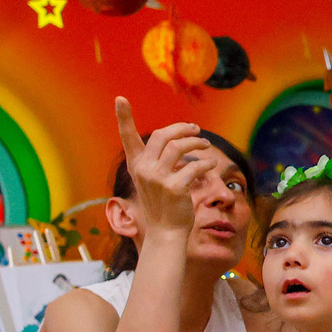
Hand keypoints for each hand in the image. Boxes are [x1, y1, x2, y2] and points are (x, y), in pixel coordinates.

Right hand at [114, 98, 213, 237]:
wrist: (166, 232)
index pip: (128, 137)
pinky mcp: (175, 187)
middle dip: (181, 128)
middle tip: (196, 130)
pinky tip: (212, 163)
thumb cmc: (163, 204)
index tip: (120, 99)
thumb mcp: (154, 180)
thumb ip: (159, 160)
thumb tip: (177, 140)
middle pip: (162, 135)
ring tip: (205, 146)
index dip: (124, 117)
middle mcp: (144, 169)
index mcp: (137, 165)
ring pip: (179, 147)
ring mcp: (158, 178)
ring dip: (196, 143)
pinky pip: (195, 166)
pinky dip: (206, 162)